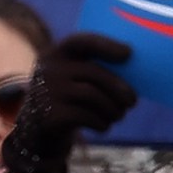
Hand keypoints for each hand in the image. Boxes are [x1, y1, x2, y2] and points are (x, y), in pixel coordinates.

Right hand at [0, 33, 137, 172]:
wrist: (37, 130)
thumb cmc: (66, 100)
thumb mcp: (72, 79)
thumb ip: (94, 72)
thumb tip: (136, 73)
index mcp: (56, 53)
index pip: (83, 41)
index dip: (107, 46)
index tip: (129, 53)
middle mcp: (50, 69)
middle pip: (95, 73)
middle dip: (119, 88)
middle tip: (132, 102)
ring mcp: (48, 91)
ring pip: (94, 96)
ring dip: (113, 109)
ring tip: (118, 115)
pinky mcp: (51, 114)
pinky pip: (87, 116)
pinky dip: (102, 122)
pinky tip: (104, 126)